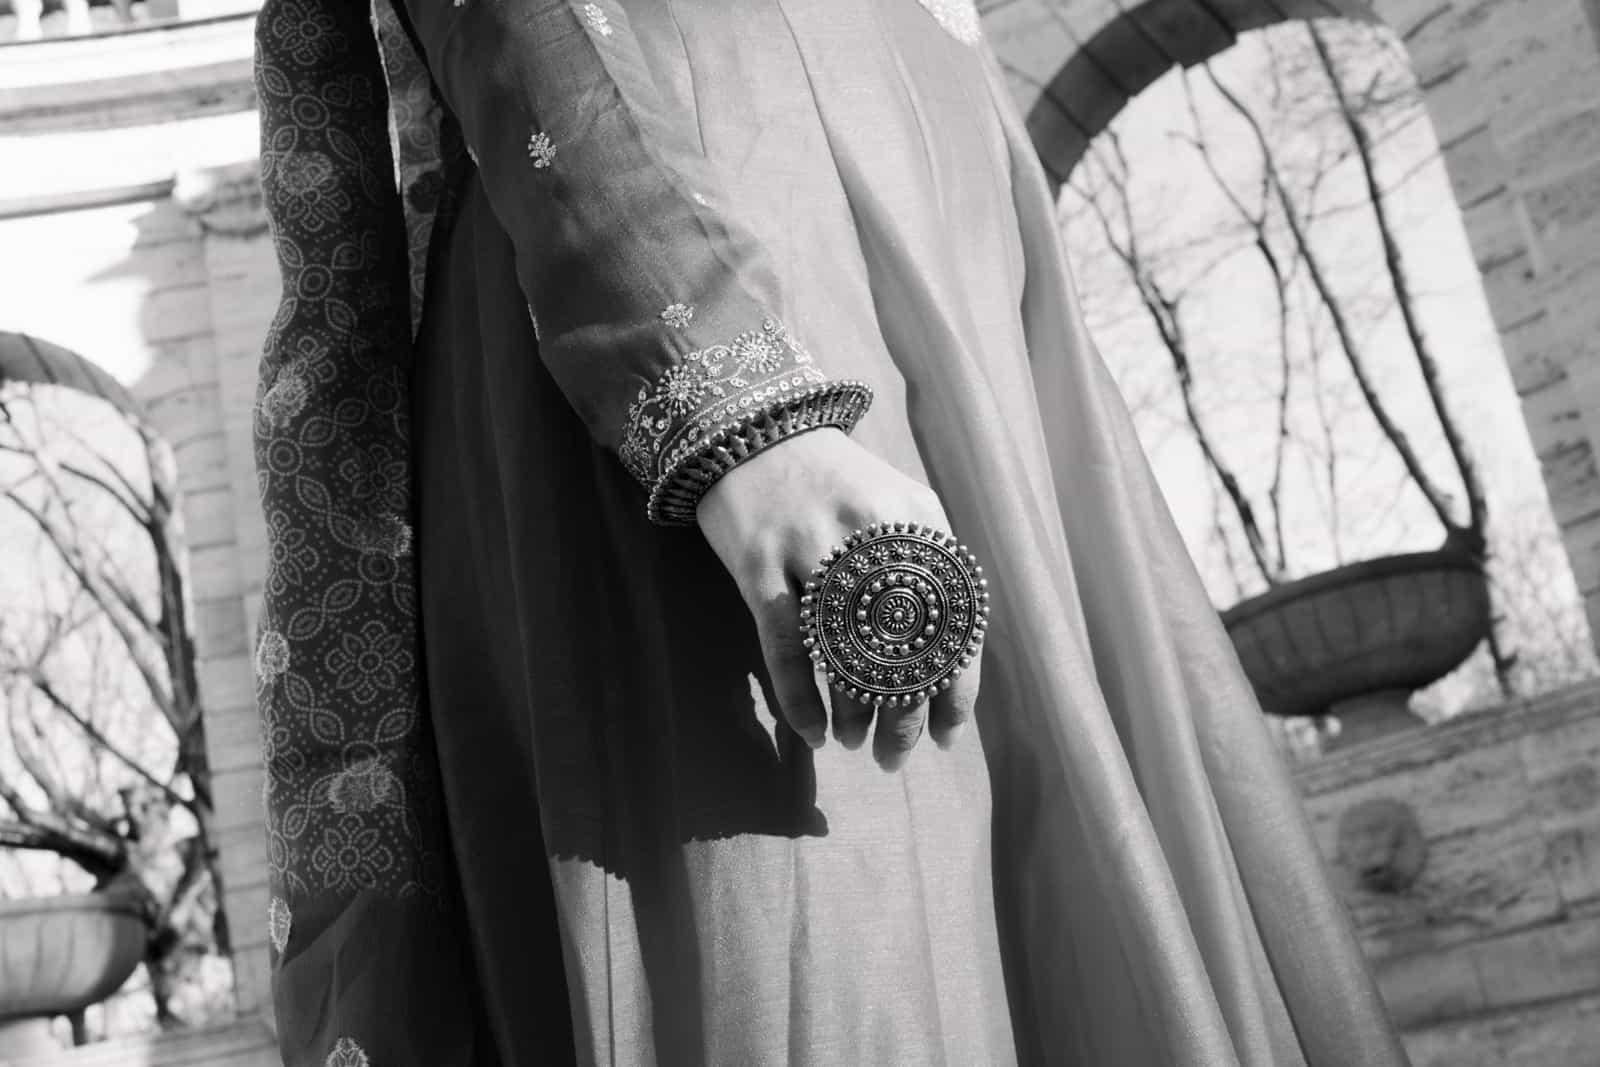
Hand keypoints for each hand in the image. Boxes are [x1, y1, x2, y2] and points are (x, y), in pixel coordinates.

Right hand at [696, 428, 979, 769]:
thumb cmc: (836, 482)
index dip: (953, 690)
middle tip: (894, 756)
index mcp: (918, 523)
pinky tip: (811, 731)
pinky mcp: (759, 562)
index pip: (953, 624)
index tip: (944, 734)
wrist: (756, 429)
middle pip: (900, 648)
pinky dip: (800, 697)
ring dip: (852, 713)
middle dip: (902, 716)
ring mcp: (811, 547)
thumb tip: (948, 664)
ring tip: (854, 742)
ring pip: (843, 653)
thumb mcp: (900, 506)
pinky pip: (784, 646)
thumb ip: (930, 568)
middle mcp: (872, 534)